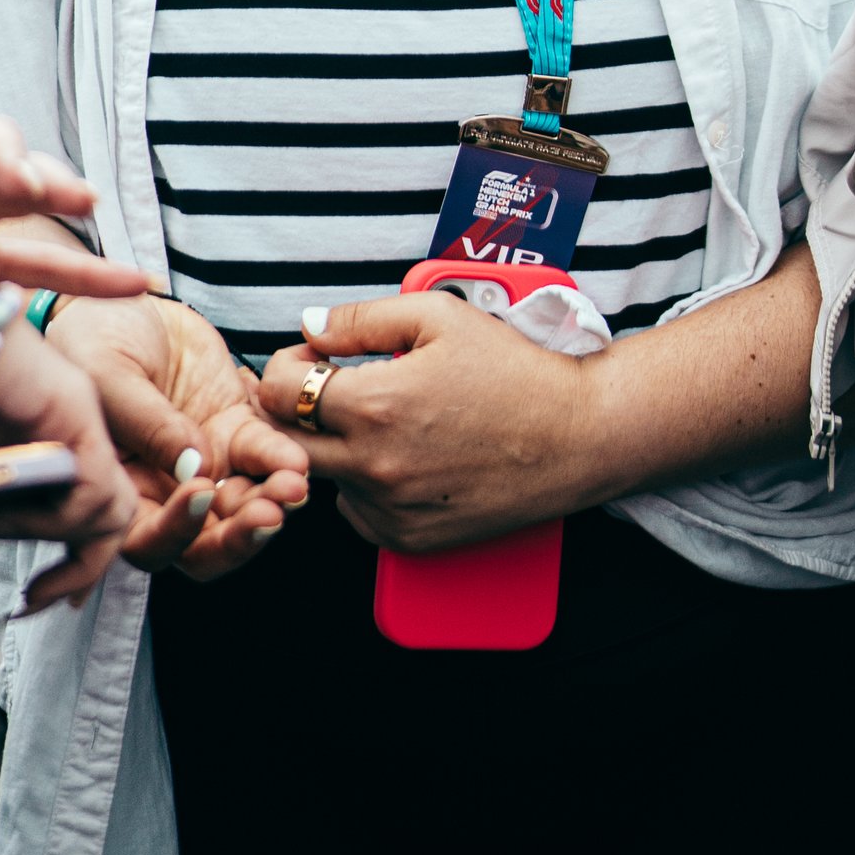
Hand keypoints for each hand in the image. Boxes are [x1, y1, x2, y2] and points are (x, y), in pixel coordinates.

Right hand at [0, 317, 139, 617]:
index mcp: (21, 438)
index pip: (75, 506)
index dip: (69, 561)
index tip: (33, 599)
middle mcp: (56, 426)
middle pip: (107, 514)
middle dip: (80, 570)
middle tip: (35, 599)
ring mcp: (71, 414)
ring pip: (109, 509)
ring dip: (52, 543)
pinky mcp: (76, 407)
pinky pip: (94, 489)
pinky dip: (46, 520)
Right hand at [49, 296, 307, 582]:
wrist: (124, 300)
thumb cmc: (92, 340)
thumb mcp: (106, 374)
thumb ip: (146, 423)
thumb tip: (194, 468)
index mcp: (119, 491)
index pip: (149, 540)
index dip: (177, 531)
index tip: (199, 491)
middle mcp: (164, 491)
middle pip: (205, 543)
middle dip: (240, 537)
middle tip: (268, 514)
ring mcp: (205, 463)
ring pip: (243, 507)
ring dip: (272, 503)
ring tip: (293, 484)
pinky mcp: (235, 429)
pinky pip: (264, 455)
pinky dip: (283, 459)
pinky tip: (296, 457)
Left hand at [257, 293, 607, 550]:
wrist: (575, 437)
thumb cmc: (513, 371)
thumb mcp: (438, 316)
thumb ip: (362, 318)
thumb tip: (309, 326)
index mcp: (374, 405)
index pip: (279, 393)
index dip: (286, 368)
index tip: (312, 360)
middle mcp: (374, 465)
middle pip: (287, 444)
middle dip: (296, 413)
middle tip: (330, 391)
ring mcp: (392, 508)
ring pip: (326, 478)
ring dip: (335, 449)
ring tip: (381, 421)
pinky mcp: (411, 538)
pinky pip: (359, 513)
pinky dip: (367, 487)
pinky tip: (402, 458)